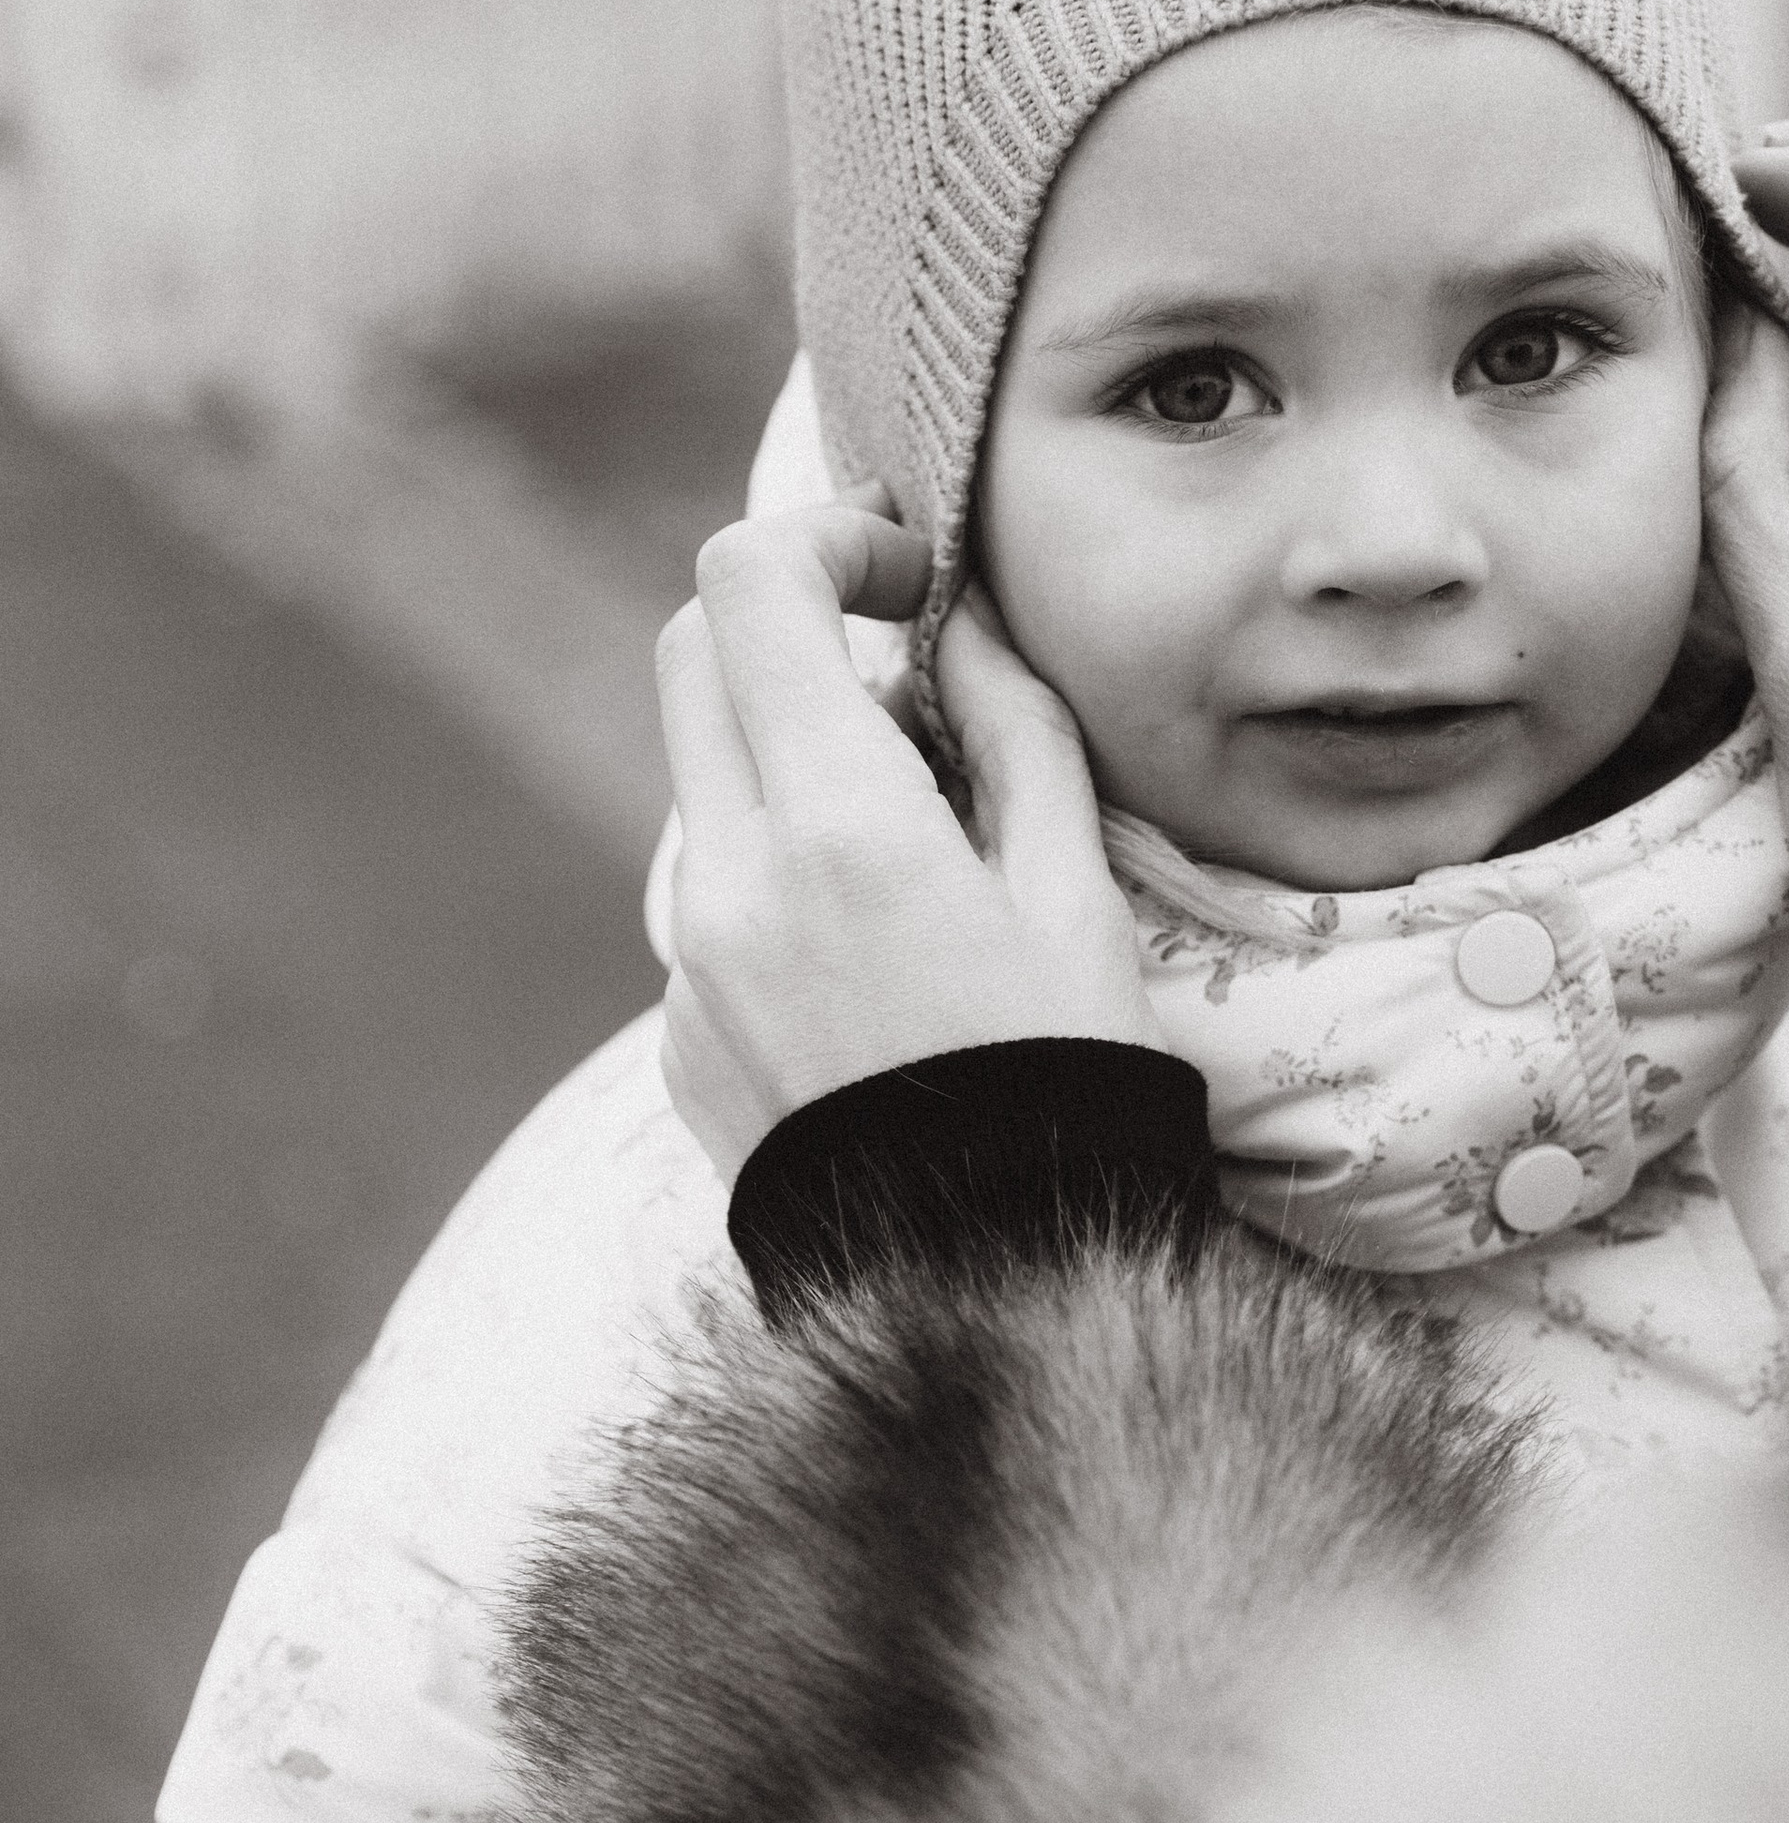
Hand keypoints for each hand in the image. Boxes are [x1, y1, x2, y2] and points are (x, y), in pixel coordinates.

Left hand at [654, 497, 1161, 1182]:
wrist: (990, 1283)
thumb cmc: (1067, 1083)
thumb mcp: (1075, 892)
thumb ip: (1012, 731)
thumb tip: (959, 628)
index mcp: (838, 826)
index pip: (750, 584)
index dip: (827, 539)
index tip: (908, 582)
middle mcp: (731, 881)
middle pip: (692, 654)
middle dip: (790, 624)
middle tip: (901, 667)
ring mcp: (688, 962)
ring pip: (705, 779)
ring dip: (791, 758)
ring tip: (922, 843)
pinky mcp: (680, 1031)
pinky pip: (712, 897)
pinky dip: (780, 870)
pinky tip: (881, 955)